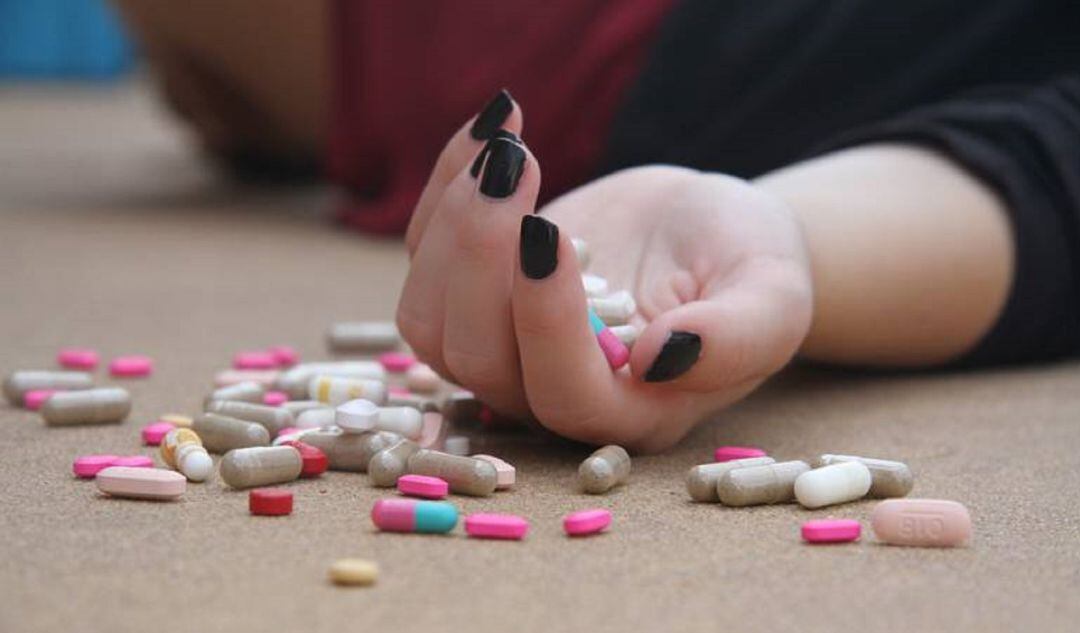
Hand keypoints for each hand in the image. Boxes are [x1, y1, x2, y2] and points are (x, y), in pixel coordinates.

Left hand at [398, 105, 811, 451]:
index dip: (544, 321)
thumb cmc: (748, 269)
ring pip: (429, 320)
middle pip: (475, 358)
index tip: (549, 229)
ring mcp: (504, 348)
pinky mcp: (476, 296)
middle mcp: (551, 393)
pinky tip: (493, 131)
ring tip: (507, 146)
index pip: (562, 392)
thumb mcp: (772, 297)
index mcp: (629, 410)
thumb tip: (659, 357)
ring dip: (453, 224)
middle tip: (518, 164)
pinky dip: (444, 188)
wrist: (708, 236)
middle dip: (481, 256)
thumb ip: (736, 338)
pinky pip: (424, 258)